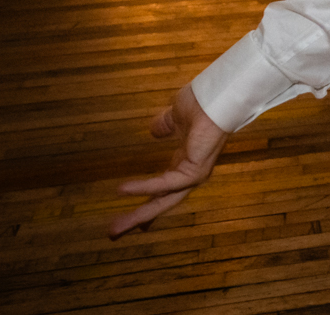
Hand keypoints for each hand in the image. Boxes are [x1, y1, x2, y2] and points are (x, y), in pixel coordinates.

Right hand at [109, 84, 230, 238]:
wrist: (216, 94)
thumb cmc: (202, 102)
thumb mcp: (175, 118)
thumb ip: (164, 126)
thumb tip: (154, 131)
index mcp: (185, 162)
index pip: (165, 191)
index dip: (150, 204)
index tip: (140, 224)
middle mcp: (190, 173)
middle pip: (161, 203)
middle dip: (138, 219)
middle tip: (113, 234)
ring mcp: (194, 174)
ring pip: (162, 202)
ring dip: (138, 215)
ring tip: (114, 229)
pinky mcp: (194, 169)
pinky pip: (165, 183)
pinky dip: (144, 188)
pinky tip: (122, 190)